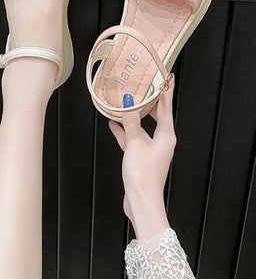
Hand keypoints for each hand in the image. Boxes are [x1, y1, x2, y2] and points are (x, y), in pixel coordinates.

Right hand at [109, 77, 175, 239]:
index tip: (165, 80)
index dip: (164, 93)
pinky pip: (133, 139)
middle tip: (142, 88)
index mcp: (166, 136)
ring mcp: (151, 150)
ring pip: (142, 128)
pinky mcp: (141, 157)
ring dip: (133, 117)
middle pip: (156, 116)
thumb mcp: (135, 144)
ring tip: (124, 104)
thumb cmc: (143, 173)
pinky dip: (125, 132)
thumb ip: (131, 122)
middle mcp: (161, 141)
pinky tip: (114, 124)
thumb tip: (128, 102)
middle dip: (149, 103)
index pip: (166, 108)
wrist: (141, 200)